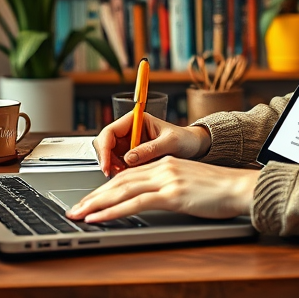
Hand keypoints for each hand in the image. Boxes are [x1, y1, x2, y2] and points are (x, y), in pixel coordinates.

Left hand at [66, 156, 257, 222]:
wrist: (241, 187)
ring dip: (96, 204)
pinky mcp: (172, 194)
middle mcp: (162, 168)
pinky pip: (134, 203)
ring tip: (79, 214)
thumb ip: (170, 187)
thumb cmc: (221, 190)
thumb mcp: (190, 183)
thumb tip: (154, 200)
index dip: (105, 188)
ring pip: (121, 190)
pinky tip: (99, 218)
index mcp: (165, 164)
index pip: (127, 175)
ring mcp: (166, 180)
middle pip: (119, 181)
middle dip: (93, 196)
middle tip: (75, 209)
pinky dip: (112, 211)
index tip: (90, 200)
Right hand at [92, 112, 211, 176]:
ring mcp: (129, 144)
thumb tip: (129, 158)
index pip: (110, 132)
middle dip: (107, 161)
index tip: (108, 165)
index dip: (105, 149)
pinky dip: (120, 173)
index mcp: (136, 120)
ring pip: (109, 157)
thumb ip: (151, 149)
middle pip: (105, 145)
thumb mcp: (171, 142)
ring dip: (113, 168)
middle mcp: (129, 131)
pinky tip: (131, 177)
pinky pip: (118, 165)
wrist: (193, 147)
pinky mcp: (132, 157)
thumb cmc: (185, 139)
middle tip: (115, 174)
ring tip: (127, 176)